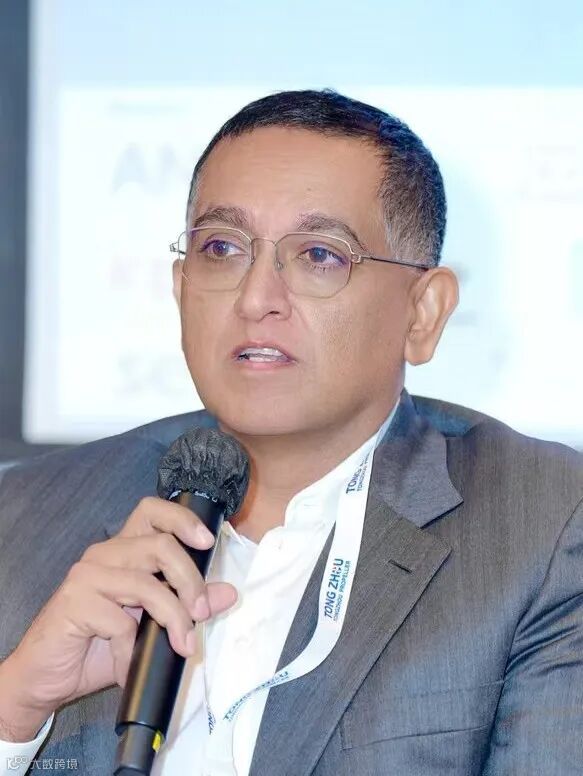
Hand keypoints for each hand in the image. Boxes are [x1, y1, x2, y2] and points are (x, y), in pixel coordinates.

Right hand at [0, 496, 236, 740]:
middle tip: (201, 615)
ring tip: (182, 646)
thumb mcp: (152, 626)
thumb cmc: (98, 647)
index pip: (151, 510)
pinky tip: (129, 665)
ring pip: (148, 583)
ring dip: (173, 619)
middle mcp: (104, 554)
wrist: (46, 678)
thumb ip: (188, 607)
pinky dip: (132, 649)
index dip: (182, 519)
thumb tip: (230, 593)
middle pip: (160, 546)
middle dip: (190, 581)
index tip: (208, 541)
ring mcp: (87, 575)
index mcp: (124, 549)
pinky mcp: (75, 601)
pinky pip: (121, 621)